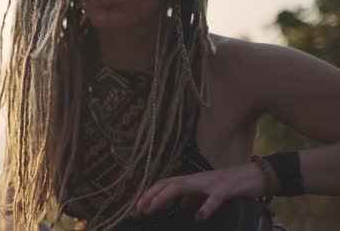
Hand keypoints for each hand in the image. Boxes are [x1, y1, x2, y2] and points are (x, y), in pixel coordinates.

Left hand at [132, 162, 265, 220]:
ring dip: (165, 197)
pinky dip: (206, 207)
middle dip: (150, 196)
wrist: (256, 176)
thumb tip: (180, 206)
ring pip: (182, 187)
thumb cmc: (231, 185)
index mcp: (192, 181)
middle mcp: (197, 179)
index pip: (165, 184)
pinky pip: (214, 198)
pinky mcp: (226, 189)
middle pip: (167, 183)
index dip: (149, 194)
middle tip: (138, 210)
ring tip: (153, 208)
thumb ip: (193, 198)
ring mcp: (210, 183)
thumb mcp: (207, 192)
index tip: (137, 208)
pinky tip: (199, 217)